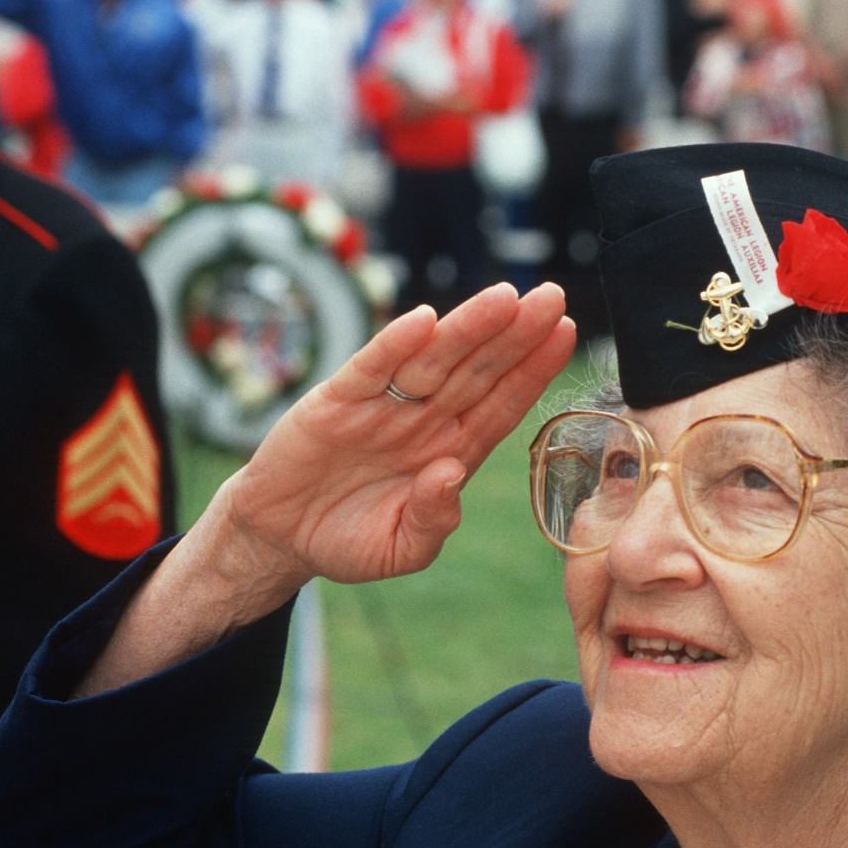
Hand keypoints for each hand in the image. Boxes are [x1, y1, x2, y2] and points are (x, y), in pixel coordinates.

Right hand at [211, 281, 573, 593]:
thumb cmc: (348, 541)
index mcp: (451, 453)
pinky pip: (371, 368)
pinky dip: (395, 344)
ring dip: (468, 327)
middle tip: (552, 297)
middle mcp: (425, 421)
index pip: (502, 405)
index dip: (533, 371)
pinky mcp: (337, 401)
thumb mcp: (399, 550)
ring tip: (506, 298)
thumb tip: (450, 475)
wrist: (280, 537)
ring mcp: (383, 407)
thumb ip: (431, 521)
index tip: (567, 335)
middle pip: (478, 371)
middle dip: (516, 335)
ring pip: (434, 360)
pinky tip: (424, 320)